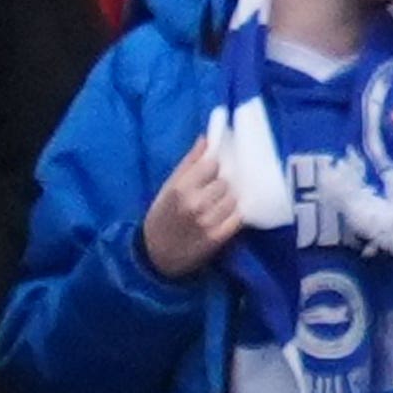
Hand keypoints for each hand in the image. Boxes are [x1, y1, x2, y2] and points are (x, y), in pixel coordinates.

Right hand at [138, 125, 242, 276]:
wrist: (155, 254)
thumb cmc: (163, 215)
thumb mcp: (169, 186)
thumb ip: (189, 162)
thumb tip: (206, 138)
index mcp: (181, 187)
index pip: (212, 163)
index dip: (216, 164)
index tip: (216, 168)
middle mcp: (195, 203)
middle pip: (226, 181)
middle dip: (225, 182)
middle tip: (220, 187)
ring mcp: (207, 221)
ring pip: (234, 198)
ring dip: (231, 198)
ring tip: (222, 201)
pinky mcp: (217, 238)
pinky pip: (238, 218)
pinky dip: (236, 214)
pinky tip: (228, 214)